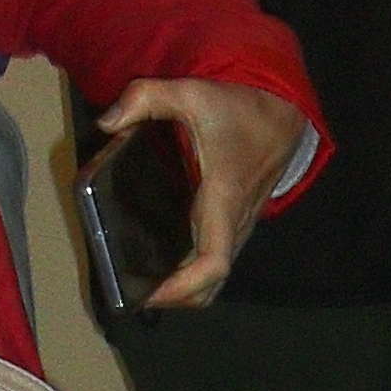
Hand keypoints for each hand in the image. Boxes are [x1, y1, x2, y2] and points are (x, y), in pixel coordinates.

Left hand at [104, 77, 311, 308]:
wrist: (283, 116)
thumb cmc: (240, 109)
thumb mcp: (191, 92)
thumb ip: (146, 98)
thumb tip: (107, 123)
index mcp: (223, 200)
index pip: (213, 263)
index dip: (182, 287)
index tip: (149, 292)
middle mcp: (233, 224)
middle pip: (209, 287)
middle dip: (174, 298)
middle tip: (133, 291)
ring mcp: (237, 229)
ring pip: (212, 280)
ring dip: (182, 290)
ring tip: (142, 280)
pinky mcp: (234, 226)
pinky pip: (213, 262)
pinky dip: (190, 273)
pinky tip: (160, 257)